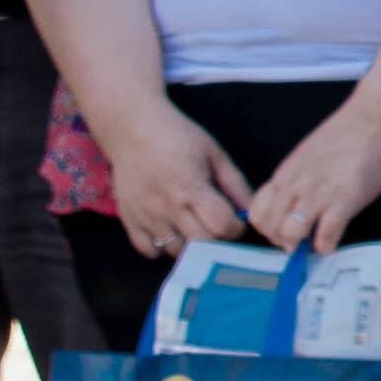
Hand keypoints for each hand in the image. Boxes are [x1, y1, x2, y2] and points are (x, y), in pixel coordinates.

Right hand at [101, 97, 256, 259]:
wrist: (132, 128)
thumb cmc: (178, 137)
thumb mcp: (214, 153)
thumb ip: (236, 184)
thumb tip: (251, 211)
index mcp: (190, 186)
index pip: (222, 226)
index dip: (236, 227)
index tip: (235, 219)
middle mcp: (167, 205)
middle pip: (202, 243)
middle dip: (217, 238)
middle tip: (216, 225)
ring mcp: (146, 215)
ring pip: (176, 251)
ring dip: (190, 245)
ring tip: (193, 227)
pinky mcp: (129, 220)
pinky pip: (149, 251)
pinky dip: (161, 248)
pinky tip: (170, 231)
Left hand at [242, 108, 380, 251]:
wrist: (375, 119)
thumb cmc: (348, 134)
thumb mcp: (308, 155)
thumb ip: (297, 178)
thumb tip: (294, 202)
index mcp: (286, 173)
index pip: (257, 212)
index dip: (268, 228)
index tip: (283, 230)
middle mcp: (296, 185)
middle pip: (270, 228)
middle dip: (283, 242)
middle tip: (299, 241)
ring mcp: (318, 194)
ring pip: (290, 235)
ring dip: (301, 246)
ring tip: (315, 242)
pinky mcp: (343, 202)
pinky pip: (325, 237)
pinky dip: (326, 246)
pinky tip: (333, 239)